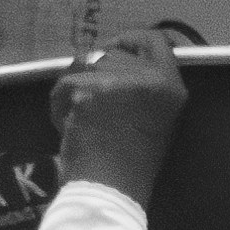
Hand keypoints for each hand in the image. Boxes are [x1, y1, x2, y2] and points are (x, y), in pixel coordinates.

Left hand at [46, 28, 187, 205]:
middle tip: (91, 103)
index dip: (130, 40)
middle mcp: (150, 78)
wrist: (111, 190)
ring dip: (74, 88)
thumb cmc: (130, 164)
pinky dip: (59, 105)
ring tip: (82, 119)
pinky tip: (71, 127)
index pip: (154, 40)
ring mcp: (118, 81)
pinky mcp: (89, 90)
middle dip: (93, 73)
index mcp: (170, 85)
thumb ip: (144, 87)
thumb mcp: (155, 119)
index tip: (114, 49)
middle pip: (111, 51)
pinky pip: (63, 85)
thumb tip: (114, 57)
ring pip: (83, 64)